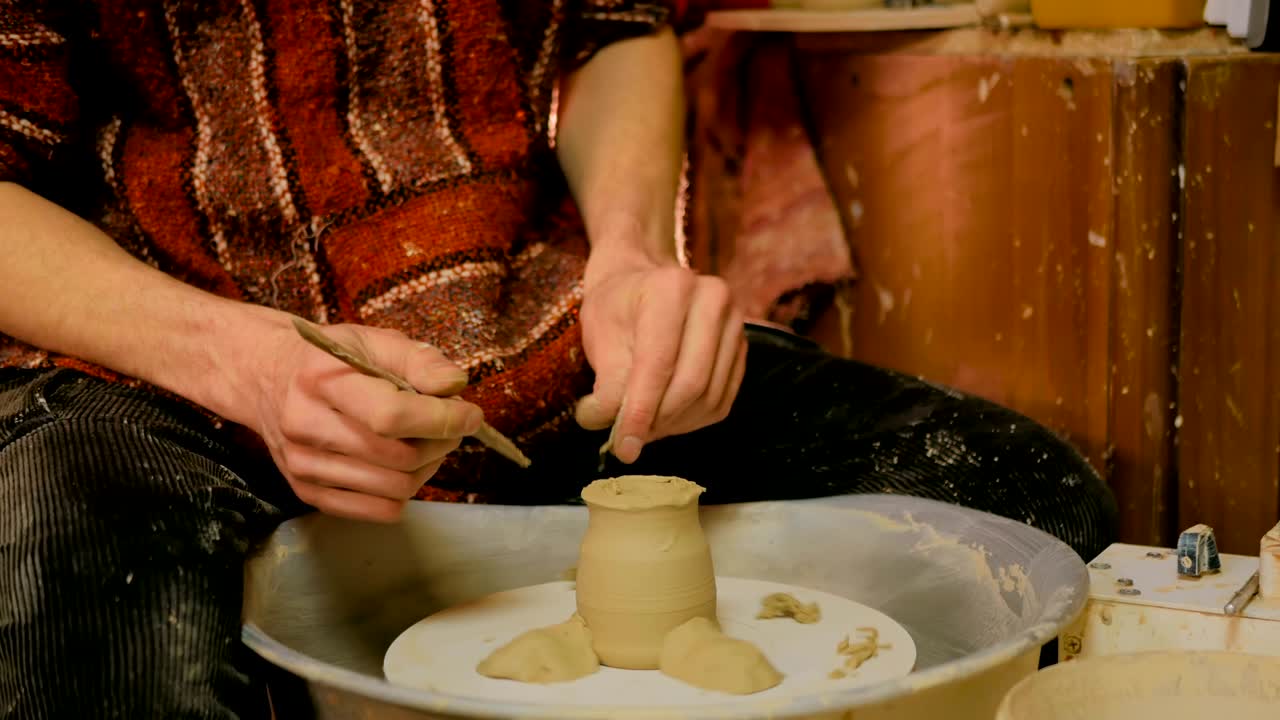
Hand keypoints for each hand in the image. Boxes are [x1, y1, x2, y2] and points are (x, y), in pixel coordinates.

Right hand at [247, 322, 482, 521]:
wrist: (265, 378)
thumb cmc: (329, 358)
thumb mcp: (373, 340)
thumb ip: (419, 360)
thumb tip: (455, 387)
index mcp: (322, 381)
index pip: (391, 416)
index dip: (442, 419)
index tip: (470, 414)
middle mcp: (305, 426)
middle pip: (399, 458)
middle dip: (441, 443)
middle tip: (450, 426)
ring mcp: (303, 465)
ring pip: (394, 488)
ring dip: (427, 468)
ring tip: (427, 443)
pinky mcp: (306, 492)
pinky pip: (377, 511)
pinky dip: (403, 493)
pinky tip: (403, 467)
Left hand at [576, 256, 746, 463]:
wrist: (641, 285)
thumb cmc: (616, 308)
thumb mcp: (599, 337)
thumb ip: (608, 386)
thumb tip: (617, 433)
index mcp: (672, 287)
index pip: (658, 363)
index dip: (640, 411)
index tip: (623, 447)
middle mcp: (713, 299)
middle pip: (691, 383)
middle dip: (657, 422)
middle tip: (628, 439)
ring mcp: (735, 324)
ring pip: (708, 397)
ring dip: (673, 424)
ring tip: (643, 426)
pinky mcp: (741, 349)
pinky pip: (721, 401)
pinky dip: (691, 420)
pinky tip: (666, 417)